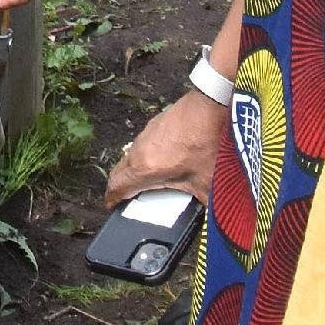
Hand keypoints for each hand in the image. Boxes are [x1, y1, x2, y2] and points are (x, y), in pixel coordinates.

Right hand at [104, 89, 223, 209]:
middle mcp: (139, 151)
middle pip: (118, 172)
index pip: (117, 186)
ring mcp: (145, 135)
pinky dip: (143, 157)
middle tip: (125, 198)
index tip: (111, 206)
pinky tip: (162, 162)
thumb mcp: (207, 182)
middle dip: (119, 186)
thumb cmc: (207, 143)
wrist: (211, 106)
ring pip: (129, 157)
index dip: (111, 199)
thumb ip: (205, 204)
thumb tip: (214, 219)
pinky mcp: (154, 125)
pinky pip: (140, 146)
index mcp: (145, 168)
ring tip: (145, 182)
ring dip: (132, 171)